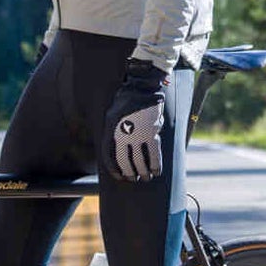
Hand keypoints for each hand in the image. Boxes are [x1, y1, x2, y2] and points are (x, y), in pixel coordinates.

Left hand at [104, 61, 169, 180]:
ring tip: (145, 178)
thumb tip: (119, 147)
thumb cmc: (127, 100)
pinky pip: (154, 153)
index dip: (113, 168)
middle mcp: (123, 134)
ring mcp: (138, 134)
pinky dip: (156, 164)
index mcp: (111, 129)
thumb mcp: (113, 114)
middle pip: (124, 160)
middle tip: (133, 179)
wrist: (142, 87)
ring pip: (140, 160)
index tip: (118, 176)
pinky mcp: (151, 132)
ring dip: (143, 172)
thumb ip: (114, 130)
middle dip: (129, 173)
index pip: (109, 155)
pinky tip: (156, 171)